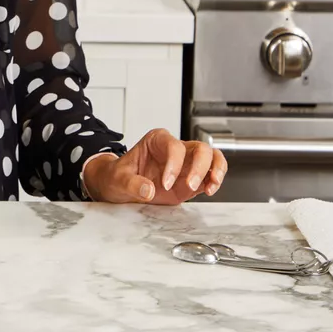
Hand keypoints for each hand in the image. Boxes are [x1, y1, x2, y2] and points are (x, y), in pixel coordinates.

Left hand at [81, 128, 226, 204]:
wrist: (118, 187)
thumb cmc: (117, 177)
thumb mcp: (117, 179)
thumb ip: (131, 183)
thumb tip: (148, 190)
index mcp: (157, 140)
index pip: (174, 146)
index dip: (174, 164)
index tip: (165, 183)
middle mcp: (175, 149)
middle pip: (200, 148)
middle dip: (199, 167)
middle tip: (189, 186)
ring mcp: (186, 164)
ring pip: (212, 158)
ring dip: (216, 171)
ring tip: (210, 187)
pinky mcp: (191, 179)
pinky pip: (211, 175)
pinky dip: (214, 182)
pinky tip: (209, 191)